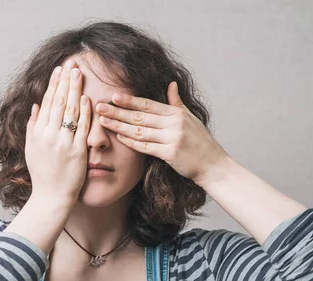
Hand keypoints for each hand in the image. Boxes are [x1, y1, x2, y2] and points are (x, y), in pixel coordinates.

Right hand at [25, 60, 90, 202]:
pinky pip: (81, 128)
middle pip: (58, 102)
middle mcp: (49, 136)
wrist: (51, 197)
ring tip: (79, 73)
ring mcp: (63, 143)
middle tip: (72, 63)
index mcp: (38, 133)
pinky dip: (84, 112)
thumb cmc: (42, 174)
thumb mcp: (31, 149)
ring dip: (74, 90)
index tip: (59, 69)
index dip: (53, 84)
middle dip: (65, 81)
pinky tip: (87, 98)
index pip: (46, 102)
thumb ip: (32, 127)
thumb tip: (35, 107)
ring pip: (69, 111)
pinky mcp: (77, 151)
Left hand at [96, 81, 228, 183]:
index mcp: (176, 113)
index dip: (130, 100)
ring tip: (103, 121)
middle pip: (140, 116)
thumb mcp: (190, 118)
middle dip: (118, 112)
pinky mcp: (170, 154)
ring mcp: (172, 138)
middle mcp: (174, 123)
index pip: (148, 104)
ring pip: (139, 131)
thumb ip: (177, 102)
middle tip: (99, 107)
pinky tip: (118, 137)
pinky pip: (145, 147)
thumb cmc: (200, 142)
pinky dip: (131, 142)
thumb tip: (171, 84)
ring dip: (119, 126)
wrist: (212, 164)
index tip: (113, 96)